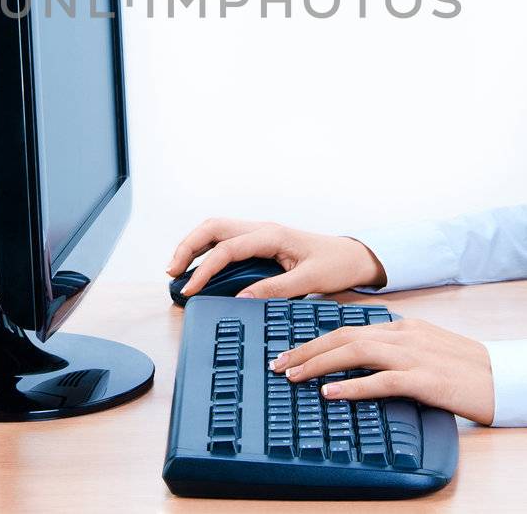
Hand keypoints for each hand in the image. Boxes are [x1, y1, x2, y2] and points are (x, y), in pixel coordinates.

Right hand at [165, 218, 386, 298]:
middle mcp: (262, 229)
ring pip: (216, 230)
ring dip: (194, 245)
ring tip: (178, 270)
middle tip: (171, 272)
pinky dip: (207, 250)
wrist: (354, 256)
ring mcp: (260, 233)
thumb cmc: (336, 265)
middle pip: (212, 227)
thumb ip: (274, 289)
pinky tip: (200, 267)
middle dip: (187, 247)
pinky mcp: (261, 242)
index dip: (204, 269)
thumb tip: (240, 299)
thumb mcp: (309, 280)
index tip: (190, 290)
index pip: (226, 248)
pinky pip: (227, 239)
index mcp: (271, 235)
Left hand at [272, 318, 495, 425]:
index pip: (349, 328)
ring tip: (294, 375)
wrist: (506, 379)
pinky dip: (353, 386)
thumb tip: (362, 363)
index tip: (292, 352)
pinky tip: (331, 394)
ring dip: (320, 363)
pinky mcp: (426, 380)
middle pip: (345, 336)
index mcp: (404, 326)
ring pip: (356, 351)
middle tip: (279, 363)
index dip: (316, 340)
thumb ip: (397, 350)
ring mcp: (415, 355)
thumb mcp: (427, 350)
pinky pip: (382, 381)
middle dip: (307, 349)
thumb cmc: (467, 370)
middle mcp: (405, 334)